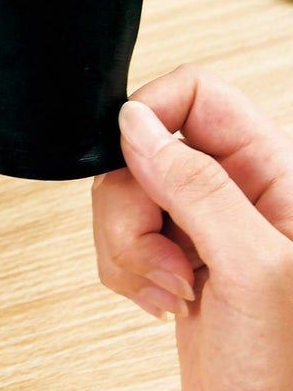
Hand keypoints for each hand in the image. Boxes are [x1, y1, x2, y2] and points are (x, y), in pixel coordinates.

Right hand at [92, 64, 292, 390]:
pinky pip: (117, 233)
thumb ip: (197, 187)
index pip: (196, 95)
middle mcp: (233, 189)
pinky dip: (124, 267)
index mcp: (272, 172)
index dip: (153, 115)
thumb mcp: (254, 271)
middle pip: (143, 149)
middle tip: (165, 254)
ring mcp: (198, 222)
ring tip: (171, 285)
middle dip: (134, 207)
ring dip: (127, 244)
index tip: (134, 161)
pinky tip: (163, 296)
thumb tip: (137, 126)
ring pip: (122, 193)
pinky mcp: (170, 252)